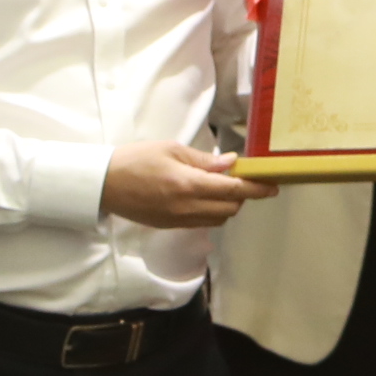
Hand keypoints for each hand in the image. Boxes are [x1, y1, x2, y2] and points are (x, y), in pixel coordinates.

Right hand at [103, 138, 268, 229]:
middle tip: (242, 180)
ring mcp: (177, 220)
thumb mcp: (172, 150)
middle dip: (242, 197)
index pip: (233, 191)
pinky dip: (211, 213)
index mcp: (188, 185)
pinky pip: (200, 223)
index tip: (273, 186)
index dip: (257, 189)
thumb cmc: (136, 159)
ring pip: (217, 220)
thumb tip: (231, 163)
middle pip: (230, 210)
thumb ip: (204, 160)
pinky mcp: (168, 226)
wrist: (102, 183)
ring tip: (222, 188)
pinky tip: (204, 197)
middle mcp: (186, 208)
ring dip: (227, 206)